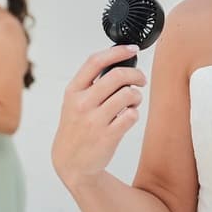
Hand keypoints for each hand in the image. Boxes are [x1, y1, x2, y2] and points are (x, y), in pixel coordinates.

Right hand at [52, 45, 146, 188]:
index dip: (117, 51)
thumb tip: (118, 63)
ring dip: (137, 96)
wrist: (71, 162)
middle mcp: (82, 103)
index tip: (132, 49)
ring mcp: (94, 120)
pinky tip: (128, 116)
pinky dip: (135, 113)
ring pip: (128, 95)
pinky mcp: (108, 136)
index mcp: (73, 91)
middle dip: (136, 75)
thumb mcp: (73, 102)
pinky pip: (132, 116)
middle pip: (117, 76)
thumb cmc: (76, 128)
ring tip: (133, 101)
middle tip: (141, 80)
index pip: (95, 61)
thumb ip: (90, 84)